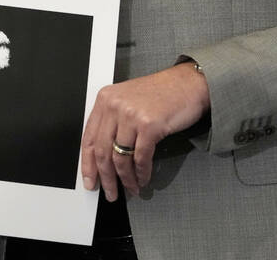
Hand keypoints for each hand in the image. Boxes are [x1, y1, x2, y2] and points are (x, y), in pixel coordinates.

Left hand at [81, 62, 209, 200]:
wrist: (188, 83)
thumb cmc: (161, 93)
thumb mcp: (128, 101)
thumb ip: (113, 122)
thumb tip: (104, 157)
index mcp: (105, 99)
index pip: (88, 138)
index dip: (87, 164)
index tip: (90, 180)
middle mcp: (114, 106)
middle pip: (102, 151)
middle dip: (106, 178)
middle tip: (110, 193)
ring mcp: (131, 115)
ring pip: (120, 158)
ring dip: (126, 179)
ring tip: (131, 189)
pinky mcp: (149, 125)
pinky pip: (141, 157)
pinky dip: (142, 173)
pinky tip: (143, 179)